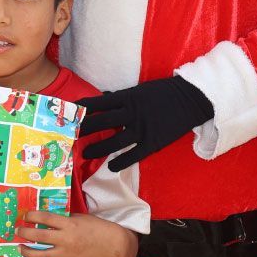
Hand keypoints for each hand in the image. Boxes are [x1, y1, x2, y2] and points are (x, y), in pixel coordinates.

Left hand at [17, 211, 136, 256]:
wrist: (111, 245)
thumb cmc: (95, 227)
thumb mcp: (79, 217)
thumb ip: (62, 218)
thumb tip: (45, 218)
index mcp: (68, 224)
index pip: (44, 218)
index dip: (31, 216)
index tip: (25, 216)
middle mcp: (66, 239)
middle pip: (39, 236)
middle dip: (24, 233)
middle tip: (17, 230)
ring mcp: (67, 255)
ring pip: (41, 256)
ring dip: (27, 252)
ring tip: (20, 247)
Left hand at [78, 76, 213, 170]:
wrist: (190, 100)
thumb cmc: (161, 93)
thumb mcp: (138, 90)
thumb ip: (120, 97)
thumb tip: (101, 97)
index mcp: (126, 97)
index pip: (97, 103)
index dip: (81, 109)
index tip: (67, 114)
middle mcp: (131, 112)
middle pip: (102, 122)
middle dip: (84, 130)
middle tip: (70, 136)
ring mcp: (142, 128)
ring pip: (114, 141)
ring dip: (98, 148)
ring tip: (85, 154)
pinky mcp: (153, 142)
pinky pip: (133, 155)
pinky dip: (120, 162)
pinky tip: (110, 166)